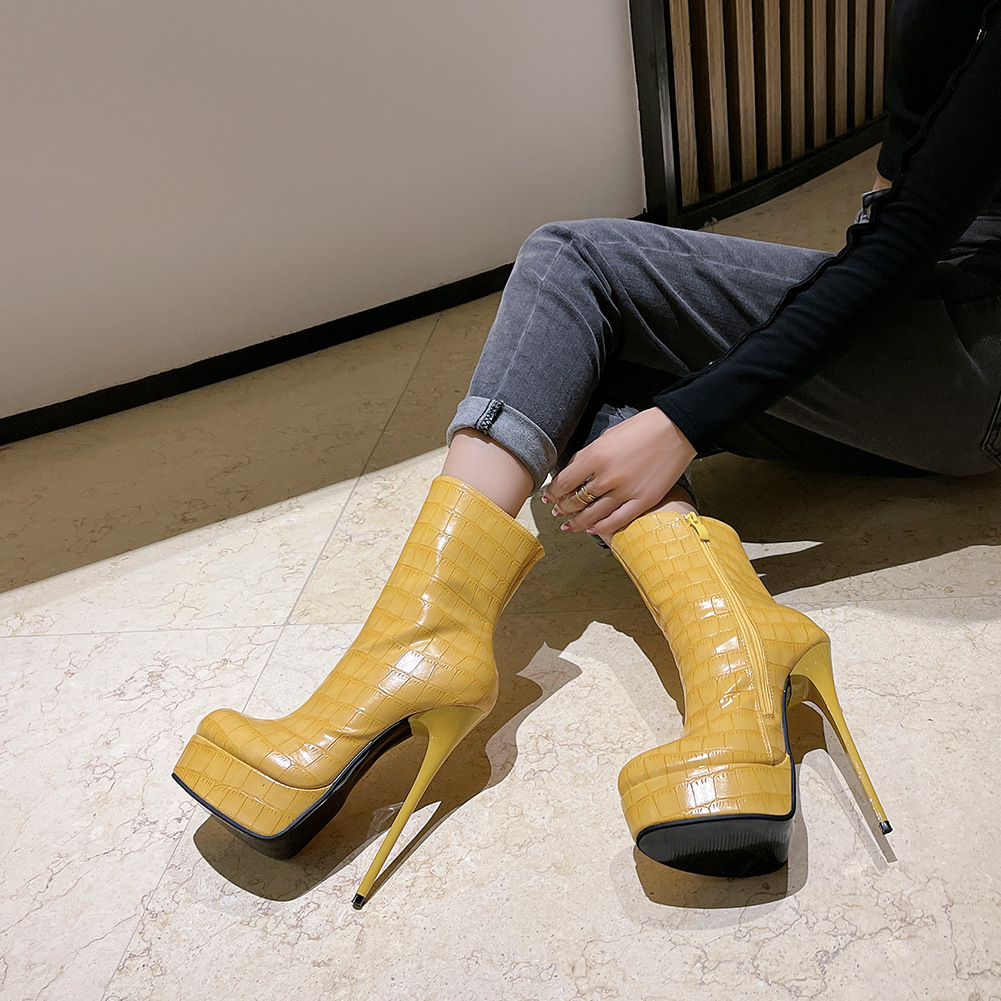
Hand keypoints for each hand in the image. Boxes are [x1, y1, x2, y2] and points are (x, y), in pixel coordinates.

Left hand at [542, 408, 696, 537]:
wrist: (677, 429)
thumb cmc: (643, 428)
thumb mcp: (608, 435)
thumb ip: (588, 455)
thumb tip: (573, 470)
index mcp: (596, 456)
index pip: (564, 482)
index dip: (553, 492)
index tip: (548, 496)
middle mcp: (607, 476)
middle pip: (576, 500)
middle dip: (563, 508)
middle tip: (556, 511)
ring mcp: (626, 491)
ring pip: (593, 514)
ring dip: (577, 522)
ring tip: (568, 525)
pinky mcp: (644, 500)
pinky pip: (617, 520)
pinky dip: (602, 527)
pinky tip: (592, 529)